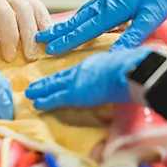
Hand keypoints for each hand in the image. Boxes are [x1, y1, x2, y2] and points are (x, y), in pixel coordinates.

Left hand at [25, 48, 151, 110]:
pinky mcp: (75, 93)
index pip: (76, 71)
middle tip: (34, 85)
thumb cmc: (136, 66)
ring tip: (29, 93)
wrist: (132, 69)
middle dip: (47, 82)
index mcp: (96, 63)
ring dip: (41, 90)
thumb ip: (121, 69)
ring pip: (54, 85)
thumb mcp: (126, 64)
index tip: (58, 78)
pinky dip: (46, 100)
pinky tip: (36, 103)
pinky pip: (57, 98)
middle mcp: (83, 69)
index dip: (65, 75)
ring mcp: (78, 80)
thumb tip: (127, 75)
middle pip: (61, 76)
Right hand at [36, 0, 166, 54]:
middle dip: (58, 31)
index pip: (85, 30)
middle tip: (40, 37)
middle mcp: (105, 4)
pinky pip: (89, 7)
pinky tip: (77, 19)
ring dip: (65, 24)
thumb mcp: (152, 16)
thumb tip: (116, 54)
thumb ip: (133, 35)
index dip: (67, 41)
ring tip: (52, 30)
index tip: (52, 48)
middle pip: (77, 21)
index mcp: (112, 11)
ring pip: (81, 13)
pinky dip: (78, 16)